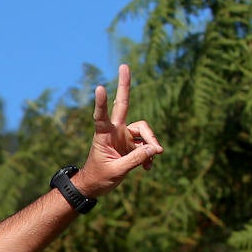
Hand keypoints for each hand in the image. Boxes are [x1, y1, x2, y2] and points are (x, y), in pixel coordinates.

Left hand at [73, 64, 162, 197]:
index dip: (101, 103)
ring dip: (151, 142)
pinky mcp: (132, 145)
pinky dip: (149, 155)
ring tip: (156, 156)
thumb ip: (135, 160)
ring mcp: (124, 136)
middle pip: (123, 104)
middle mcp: (115, 131)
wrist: (95, 186)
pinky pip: (146, 145)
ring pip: (144, 130)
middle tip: (124, 65)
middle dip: (124, 86)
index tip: (99, 87)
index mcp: (104, 135)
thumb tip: (155, 148)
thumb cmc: (99, 178)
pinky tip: (148, 167)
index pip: (101, 116)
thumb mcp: (117, 171)